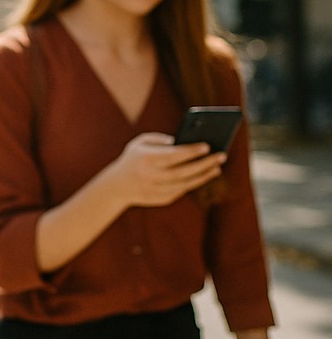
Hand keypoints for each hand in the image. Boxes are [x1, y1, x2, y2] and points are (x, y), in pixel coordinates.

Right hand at [107, 132, 224, 209]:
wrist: (116, 186)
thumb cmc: (133, 158)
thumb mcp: (140, 143)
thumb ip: (160, 139)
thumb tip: (185, 141)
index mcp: (146, 160)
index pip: (173, 156)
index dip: (191, 151)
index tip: (207, 145)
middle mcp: (151, 176)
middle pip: (184, 171)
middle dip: (204, 163)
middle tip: (221, 155)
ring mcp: (156, 190)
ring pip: (186, 184)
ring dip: (203, 175)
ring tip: (217, 167)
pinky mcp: (161, 199)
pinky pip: (182, 190)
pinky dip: (193, 183)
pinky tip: (204, 175)